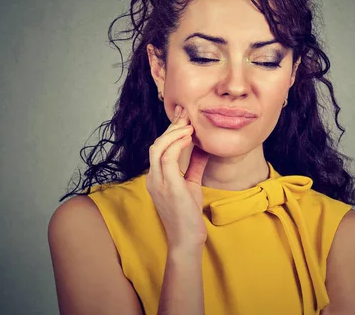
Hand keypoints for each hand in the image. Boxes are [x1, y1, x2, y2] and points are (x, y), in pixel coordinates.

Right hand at [146, 104, 209, 251]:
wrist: (187, 240)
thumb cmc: (188, 215)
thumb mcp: (191, 185)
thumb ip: (193, 166)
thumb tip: (202, 149)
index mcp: (155, 177)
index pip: (159, 147)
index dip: (169, 130)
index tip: (182, 116)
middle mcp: (152, 178)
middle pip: (156, 143)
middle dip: (171, 126)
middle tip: (185, 113)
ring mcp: (157, 182)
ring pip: (158, 147)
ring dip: (174, 133)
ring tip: (189, 124)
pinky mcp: (168, 186)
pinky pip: (167, 158)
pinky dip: (177, 144)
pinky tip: (189, 138)